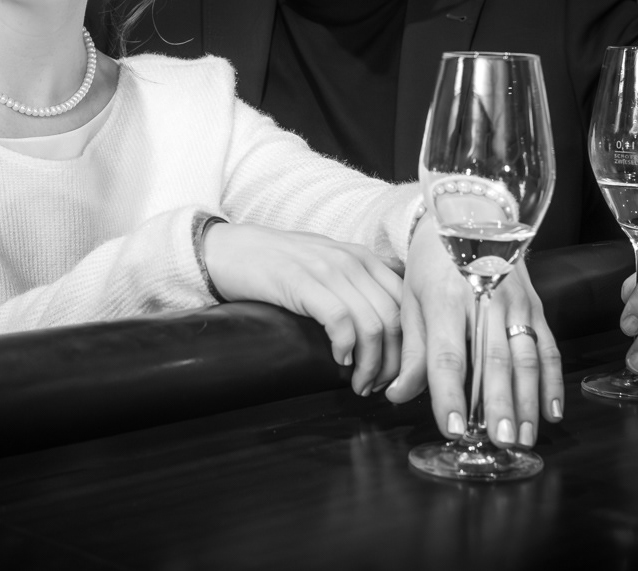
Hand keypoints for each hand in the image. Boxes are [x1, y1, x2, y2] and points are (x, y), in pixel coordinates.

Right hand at [203, 222, 402, 395]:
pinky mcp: (301, 281)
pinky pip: (340, 320)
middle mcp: (353, 261)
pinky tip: (338, 361)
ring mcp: (328, 269)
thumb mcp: (328, 264)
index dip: (408, 347)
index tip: (397, 373)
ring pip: (373, 326)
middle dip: (392, 364)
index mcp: (364, 258)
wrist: (229, 249)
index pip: (407, 305)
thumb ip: (359, 282)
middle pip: (396, 320)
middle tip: (377, 387)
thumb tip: (389, 318)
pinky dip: (345, 347)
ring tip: (359, 385)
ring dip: (370, 365)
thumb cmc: (278, 264)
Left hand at [385, 216, 562, 447]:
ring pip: (526, 358)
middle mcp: (484, 300)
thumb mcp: (411, 298)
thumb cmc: (433, 261)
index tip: (453, 428)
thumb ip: (411, 351)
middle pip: (494, 360)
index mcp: (445, 300)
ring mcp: (515, 302)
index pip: (448, 355)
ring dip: (528, 401)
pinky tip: (551, 410)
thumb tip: (398, 395)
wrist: (471, 211)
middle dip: (499, 406)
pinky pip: (547, 347)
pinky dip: (551, 381)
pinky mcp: (535, 305)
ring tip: (524, 437)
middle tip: (500, 442)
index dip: (451, 394)